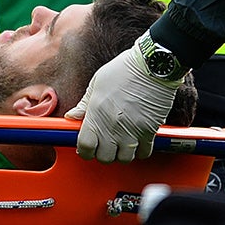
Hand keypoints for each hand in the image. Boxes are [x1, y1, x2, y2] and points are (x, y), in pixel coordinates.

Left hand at [68, 40, 181, 160]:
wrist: (153, 66)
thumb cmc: (123, 71)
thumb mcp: (97, 83)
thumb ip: (84, 104)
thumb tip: (72, 116)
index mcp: (95, 114)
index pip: (85, 146)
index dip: (84, 150)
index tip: (87, 147)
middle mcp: (112, 125)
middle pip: (104, 157)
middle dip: (103, 153)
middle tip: (105, 144)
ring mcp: (132, 130)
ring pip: (124, 158)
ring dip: (122, 154)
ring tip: (122, 143)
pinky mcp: (150, 130)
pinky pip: (144, 152)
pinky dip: (141, 151)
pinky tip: (137, 141)